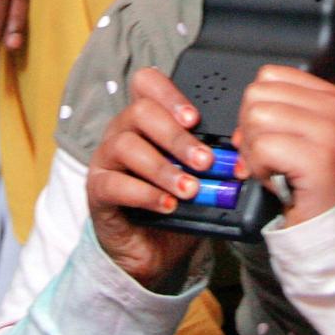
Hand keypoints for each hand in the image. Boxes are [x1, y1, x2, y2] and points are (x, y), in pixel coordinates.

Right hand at [87, 68, 208, 288]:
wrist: (151, 251)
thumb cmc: (174, 203)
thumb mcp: (194, 175)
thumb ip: (208, 160)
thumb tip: (237, 156)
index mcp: (145, 119)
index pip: (147, 84)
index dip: (170, 94)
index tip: (195, 118)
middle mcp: (121, 131)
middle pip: (140, 111)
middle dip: (177, 136)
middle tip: (204, 161)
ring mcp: (105, 159)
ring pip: (126, 145)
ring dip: (163, 167)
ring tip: (189, 189)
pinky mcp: (97, 191)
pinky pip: (114, 184)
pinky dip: (145, 194)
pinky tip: (167, 205)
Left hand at [233, 65, 334, 226]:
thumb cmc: (312, 179)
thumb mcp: (299, 134)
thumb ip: (271, 114)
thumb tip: (239, 125)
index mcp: (329, 95)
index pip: (268, 76)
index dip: (256, 105)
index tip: (267, 133)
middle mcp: (333, 106)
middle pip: (257, 95)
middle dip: (249, 129)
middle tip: (268, 156)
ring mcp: (329, 130)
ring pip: (256, 118)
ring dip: (253, 150)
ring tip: (273, 167)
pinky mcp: (318, 158)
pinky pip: (262, 148)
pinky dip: (259, 168)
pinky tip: (276, 180)